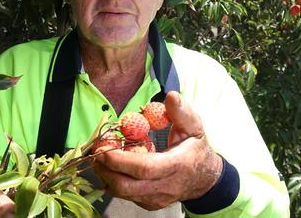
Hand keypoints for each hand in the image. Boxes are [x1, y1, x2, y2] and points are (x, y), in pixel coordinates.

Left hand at [93, 91, 222, 209]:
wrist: (205, 179)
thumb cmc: (196, 149)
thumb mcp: (195, 127)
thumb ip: (182, 112)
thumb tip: (171, 96)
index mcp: (177, 165)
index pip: (144, 168)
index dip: (120, 160)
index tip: (104, 148)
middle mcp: (166, 187)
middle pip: (127, 186)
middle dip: (105, 170)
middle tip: (96, 151)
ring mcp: (156, 199)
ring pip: (123, 194)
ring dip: (106, 175)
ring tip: (101, 156)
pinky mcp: (149, 204)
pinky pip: (126, 196)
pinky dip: (114, 180)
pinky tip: (113, 166)